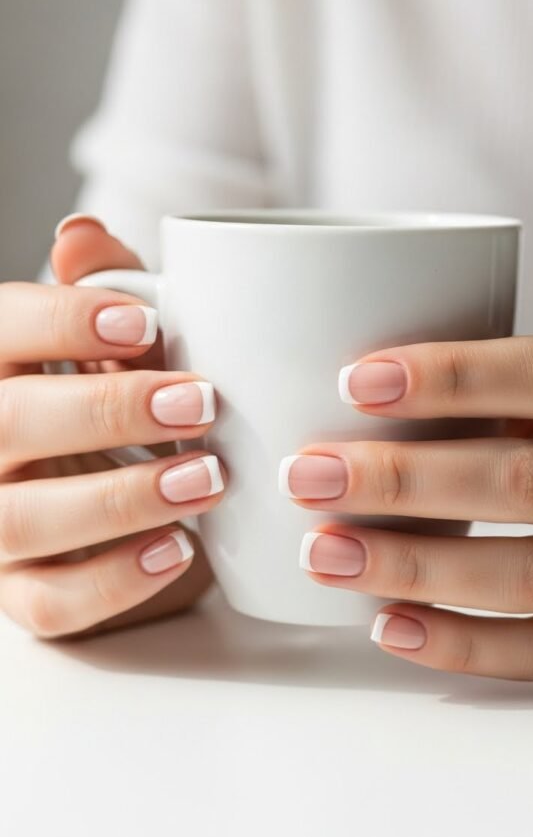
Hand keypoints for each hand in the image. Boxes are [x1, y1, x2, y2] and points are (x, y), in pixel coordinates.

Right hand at [0, 215, 222, 637]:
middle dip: (108, 411)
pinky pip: (51, 602)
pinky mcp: (19, 592)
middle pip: (8, 424)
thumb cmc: (110, 400)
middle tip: (201, 403)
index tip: (146, 322)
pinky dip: (116, 580)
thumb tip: (80, 234)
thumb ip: (101, 288)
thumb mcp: (111, 342)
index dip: (62, 322)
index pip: (0, 330)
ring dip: (120, 499)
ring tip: (207, 478)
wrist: (108, 498)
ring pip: (23, 519)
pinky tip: (179, 548)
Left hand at [280, 337, 532, 679]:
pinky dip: (464, 645)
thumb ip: (506, 398)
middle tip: (306, 477)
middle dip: (402, 480)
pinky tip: (390, 625)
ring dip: (413, 565)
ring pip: (526, 574)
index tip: (355, 383)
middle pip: (520, 481)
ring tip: (324, 554)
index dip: (453, 376)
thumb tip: (367, 393)